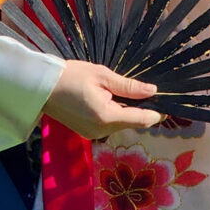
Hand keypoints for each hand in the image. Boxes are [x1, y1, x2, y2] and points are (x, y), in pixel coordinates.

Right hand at [44, 59, 160, 135]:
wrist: (41, 86)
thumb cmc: (71, 76)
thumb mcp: (102, 75)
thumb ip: (129, 86)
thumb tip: (153, 90)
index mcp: (107, 117)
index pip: (141, 119)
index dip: (157, 112)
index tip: (168, 104)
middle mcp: (101, 131)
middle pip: (132, 122)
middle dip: (142, 109)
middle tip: (149, 91)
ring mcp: (93, 134)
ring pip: (120, 123)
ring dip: (127, 110)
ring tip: (130, 91)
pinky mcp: (86, 132)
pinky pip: (108, 124)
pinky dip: (114, 113)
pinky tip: (111, 98)